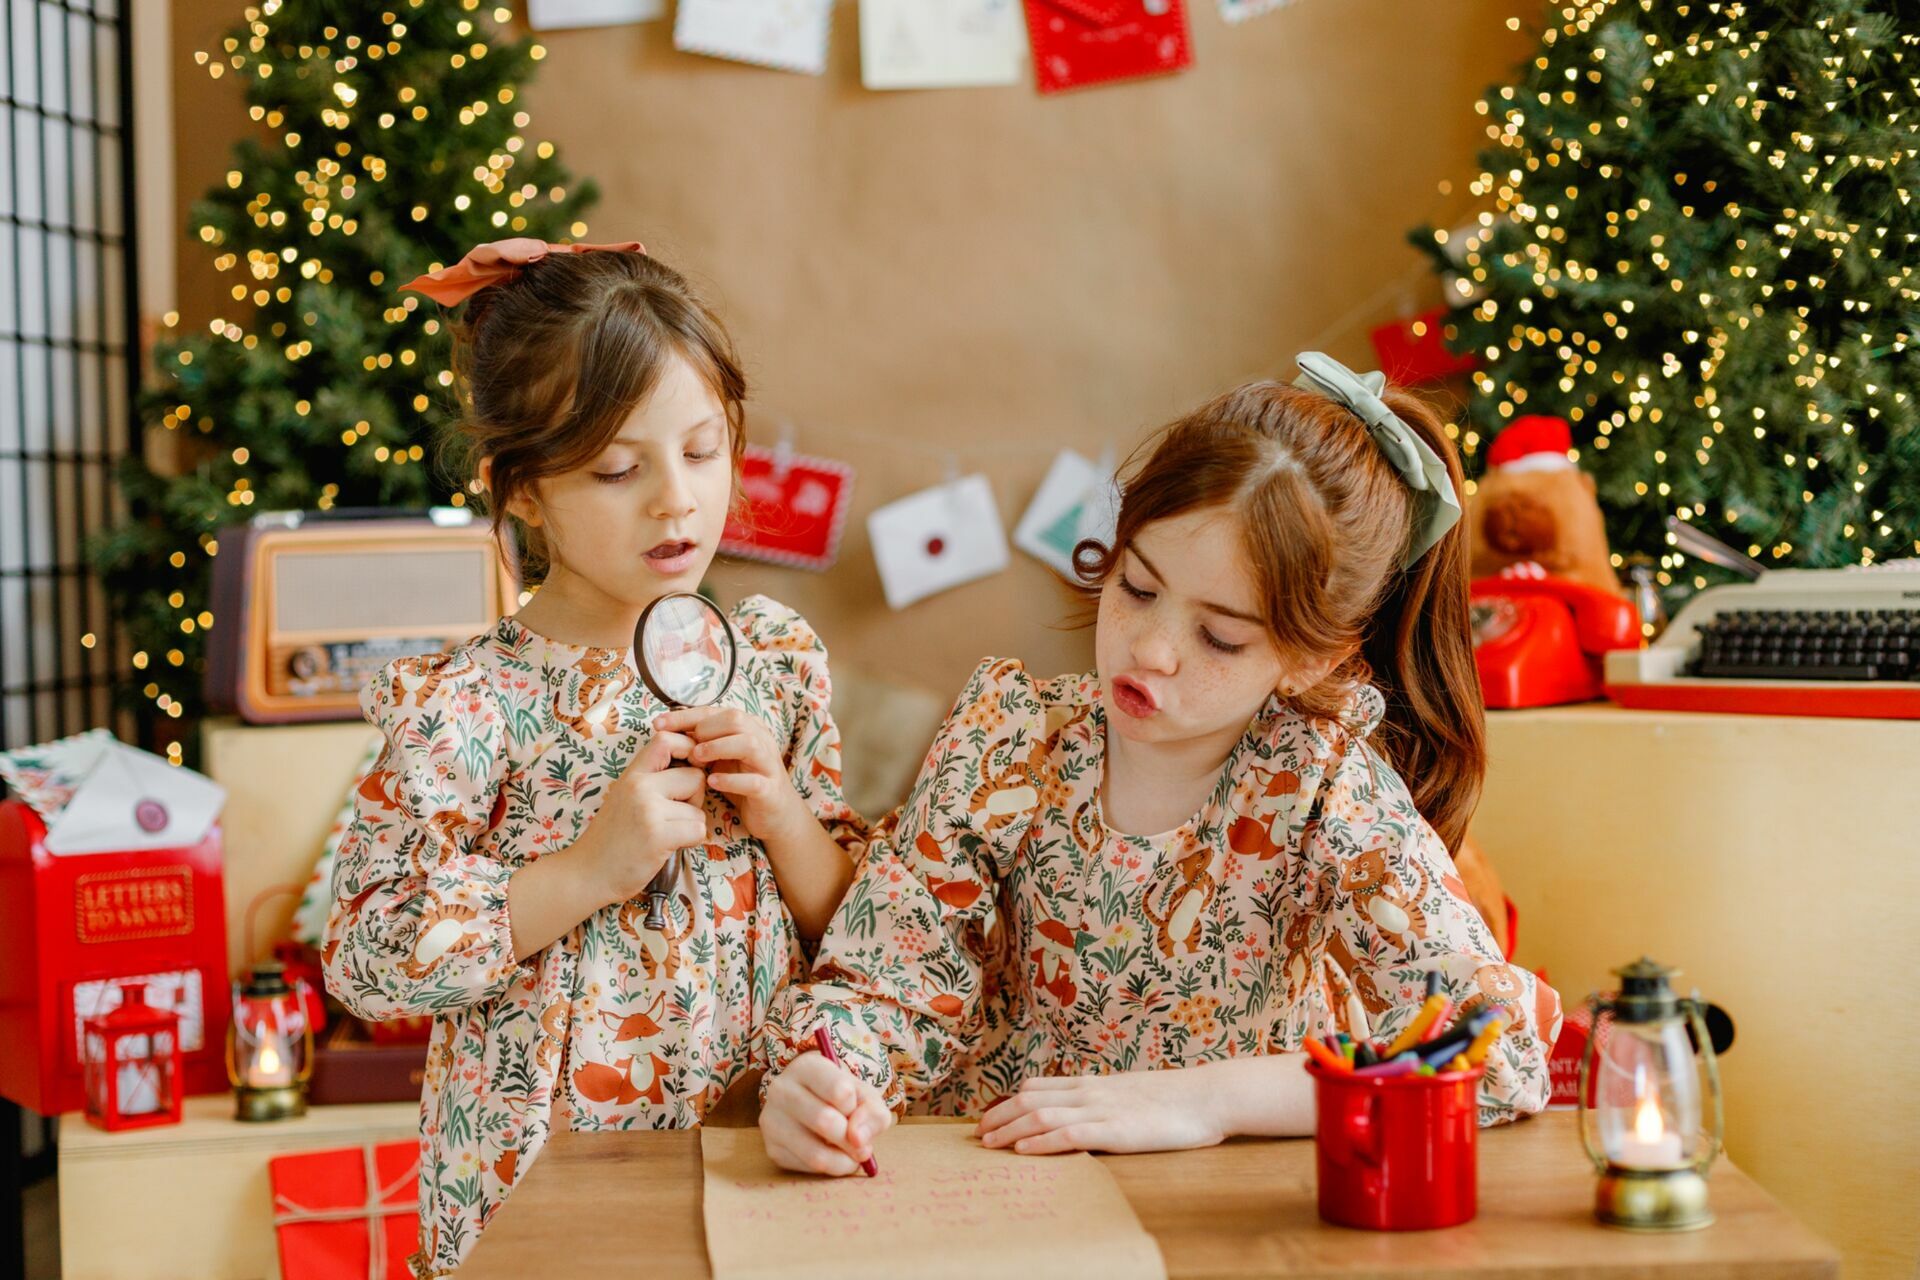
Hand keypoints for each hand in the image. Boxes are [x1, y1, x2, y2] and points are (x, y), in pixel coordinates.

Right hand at [573, 729, 705, 903]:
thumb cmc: (612, 838)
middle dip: (694, 799)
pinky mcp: (658, 835)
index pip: (666, 739)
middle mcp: (639, 786)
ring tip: (665, 834)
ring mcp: (648, 809)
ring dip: (691, 825)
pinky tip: (669, 847)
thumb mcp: (626, 797)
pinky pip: (698, 830)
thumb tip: (694, 763)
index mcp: (632, 774)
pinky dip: (690, 842)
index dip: (688, 748)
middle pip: (696, 777)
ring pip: (699, 808)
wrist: (586, 874)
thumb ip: (652, 779)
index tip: (690, 767)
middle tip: (672, 817)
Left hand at [654, 707, 804, 844]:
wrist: (775, 812)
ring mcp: (767, 764)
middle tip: (685, 746)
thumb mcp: (721, 757)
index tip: (658, 724)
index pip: (715, 711)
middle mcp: (761, 740)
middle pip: (735, 719)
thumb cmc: (743, 780)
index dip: (685, 716)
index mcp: (748, 728)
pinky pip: (753, 781)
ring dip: (719, 747)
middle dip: (705, 729)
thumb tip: (667, 730)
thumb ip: (702, 742)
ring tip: (697, 758)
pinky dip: (731, 780)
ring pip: (748, 744)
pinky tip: (712, 782)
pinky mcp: (769, 790)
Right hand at [761, 1051, 893, 1176]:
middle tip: (863, 1146)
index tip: (854, 1109)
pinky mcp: (771, 1147)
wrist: (814, 1105)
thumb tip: (858, 1141)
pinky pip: (807, 1168)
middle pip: (825, 1122)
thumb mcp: (865, 1096)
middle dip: (852, 1140)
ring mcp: (771, 1119)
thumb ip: (873, 1114)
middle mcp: (781, 1089)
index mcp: (807, 1067)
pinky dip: (829, 1168)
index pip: (840, 1091)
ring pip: (815, 1153)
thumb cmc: (843, 1098)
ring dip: (844, 1160)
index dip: (855, 1107)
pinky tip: (832, 1155)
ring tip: (852, 1155)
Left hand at [975, 1068, 1228, 1155]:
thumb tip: (1082, 1109)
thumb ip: (1103, 1099)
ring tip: (988, 1145)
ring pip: (1042, 1114)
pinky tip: (1024, 1151)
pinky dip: (1041, 1141)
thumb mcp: (1129, 1093)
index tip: (990, 1116)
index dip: (1009, 1101)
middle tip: (978, 1135)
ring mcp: (1101, 1110)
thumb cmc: (1173, 1099)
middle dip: (1000, 1116)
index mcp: (1093, 1083)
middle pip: (1031, 1099)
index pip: (1039, 1086)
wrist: (1207, 1096)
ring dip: (1010, 1130)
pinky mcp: (1115, 1131)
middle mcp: (1090, 1092)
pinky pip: (1069, 1134)